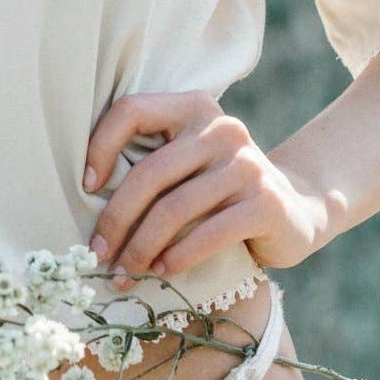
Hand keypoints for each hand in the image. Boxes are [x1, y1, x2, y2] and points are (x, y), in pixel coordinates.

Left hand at [83, 92, 328, 284]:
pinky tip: (162, 272)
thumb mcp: (189, 162)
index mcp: (193, 107)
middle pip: (150, 172)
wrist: (294, 210)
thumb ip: (152, 163)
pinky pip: (209, 234)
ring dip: (142, 247)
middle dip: (117, 218)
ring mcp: (247, 165)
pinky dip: (179, 257)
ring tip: (125, 272)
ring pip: (175, 209)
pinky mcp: (266, 203)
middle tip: (98, 252)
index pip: (133, 110)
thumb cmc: (220, 190)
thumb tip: (85, 195)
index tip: (86, 186)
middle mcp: (222, 129)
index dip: (101, 146)